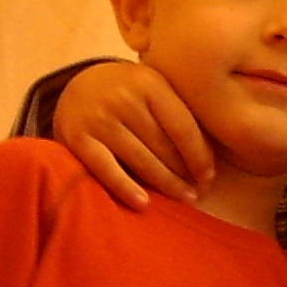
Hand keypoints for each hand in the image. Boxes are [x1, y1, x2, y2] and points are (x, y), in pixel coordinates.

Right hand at [54, 62, 212, 207]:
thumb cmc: (128, 93)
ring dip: (165, 184)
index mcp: (149, 83)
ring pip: (140, 160)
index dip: (198, 155)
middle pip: (162, 145)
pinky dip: (125, 188)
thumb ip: (177, 112)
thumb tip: (206, 158)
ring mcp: (99, 119)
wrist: (78, 85)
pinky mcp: (78, 139)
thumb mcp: (153, 89)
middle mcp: (123, 98)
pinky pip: (106, 169)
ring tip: (183, 198)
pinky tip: (144, 204)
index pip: (181, 126)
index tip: (208, 176)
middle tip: (198, 192)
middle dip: (184, 172)